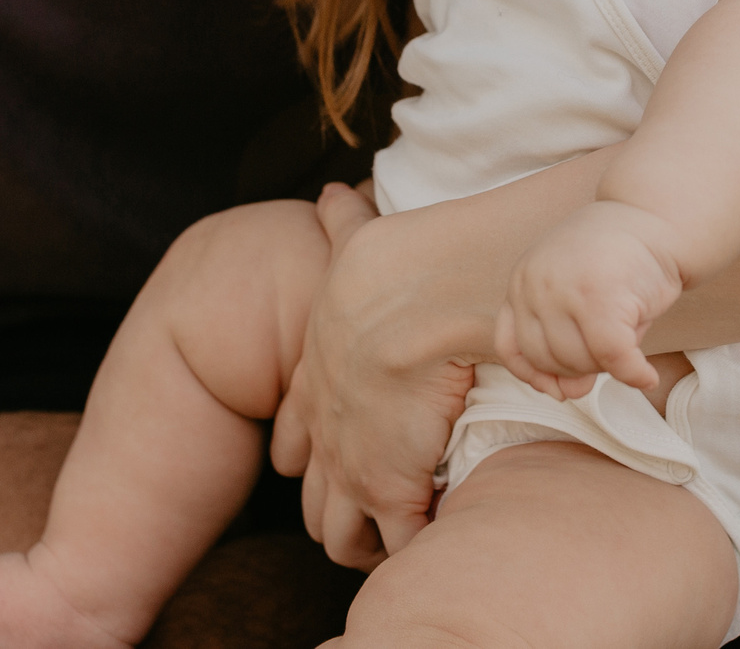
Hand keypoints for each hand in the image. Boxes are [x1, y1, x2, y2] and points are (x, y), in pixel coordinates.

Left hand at [268, 188, 475, 570]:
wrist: (410, 299)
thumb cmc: (387, 268)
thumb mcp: (352, 242)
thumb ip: (342, 223)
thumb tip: (333, 192)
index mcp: (315, 384)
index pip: (294, 436)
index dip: (308, 453)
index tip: (340, 455)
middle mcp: (325, 437)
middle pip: (312, 501)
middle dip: (339, 510)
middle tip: (380, 507)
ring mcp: (353, 471)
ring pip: (342, 537)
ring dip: (373, 540)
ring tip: (412, 531)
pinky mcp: (392, 493)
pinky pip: (401, 545)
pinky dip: (419, 547)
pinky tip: (445, 531)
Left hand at [494, 202, 683, 398]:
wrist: (655, 218)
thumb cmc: (617, 263)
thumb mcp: (578, 300)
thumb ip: (567, 345)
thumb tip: (569, 392)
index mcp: (521, 281)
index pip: (509, 346)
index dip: (533, 375)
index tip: (558, 387)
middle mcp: (536, 284)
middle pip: (547, 360)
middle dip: (581, 368)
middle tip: (610, 352)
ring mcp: (566, 289)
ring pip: (579, 362)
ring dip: (607, 369)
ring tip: (627, 344)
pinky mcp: (602, 297)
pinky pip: (613, 357)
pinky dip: (633, 374)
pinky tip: (647, 377)